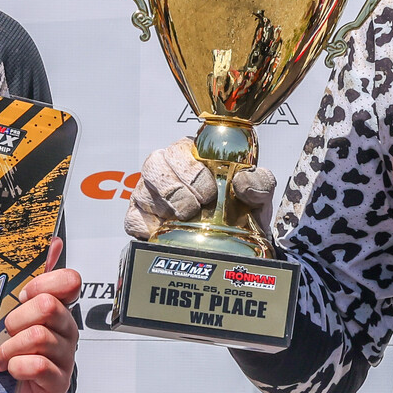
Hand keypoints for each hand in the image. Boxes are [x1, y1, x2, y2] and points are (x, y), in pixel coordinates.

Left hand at [2, 237, 79, 392]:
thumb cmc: (15, 352)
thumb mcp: (17, 312)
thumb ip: (35, 278)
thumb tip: (55, 241)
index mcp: (59, 310)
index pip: (69, 281)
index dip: (43, 284)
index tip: (24, 296)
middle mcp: (66, 331)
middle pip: (47, 306)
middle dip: (17, 319)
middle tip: (7, 333)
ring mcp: (65, 357)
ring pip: (39, 336)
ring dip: (11, 348)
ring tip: (3, 358)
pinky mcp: (58, 382)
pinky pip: (38, 365)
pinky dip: (17, 367)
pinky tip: (12, 372)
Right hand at [124, 139, 277, 246]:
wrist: (239, 243)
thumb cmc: (243, 208)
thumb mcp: (258, 193)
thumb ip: (259, 182)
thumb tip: (243, 182)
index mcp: (192, 155)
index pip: (179, 149)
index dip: (192, 170)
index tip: (210, 191)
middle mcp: (165, 169)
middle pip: (154, 166)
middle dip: (178, 191)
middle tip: (197, 208)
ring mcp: (148, 193)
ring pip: (142, 193)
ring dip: (167, 210)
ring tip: (186, 221)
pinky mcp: (138, 218)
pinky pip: (132, 220)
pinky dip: (149, 229)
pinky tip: (167, 233)